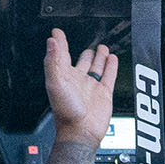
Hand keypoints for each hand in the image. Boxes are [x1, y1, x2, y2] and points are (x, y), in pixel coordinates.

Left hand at [44, 28, 117, 148]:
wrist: (82, 132)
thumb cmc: (66, 112)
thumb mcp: (55, 83)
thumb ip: (53, 61)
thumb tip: (51, 42)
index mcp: (63, 75)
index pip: (61, 54)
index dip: (60, 42)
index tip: (57, 32)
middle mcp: (77, 79)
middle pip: (82, 60)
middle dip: (85, 51)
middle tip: (87, 40)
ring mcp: (91, 86)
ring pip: (97, 66)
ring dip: (99, 56)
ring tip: (102, 47)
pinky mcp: (104, 93)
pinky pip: (109, 75)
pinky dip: (111, 66)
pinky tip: (112, 58)